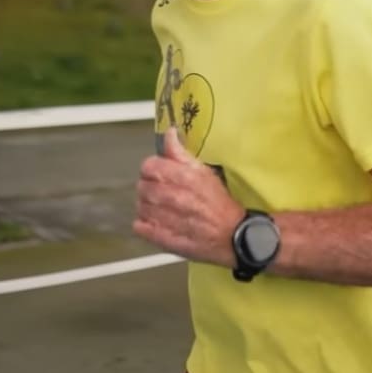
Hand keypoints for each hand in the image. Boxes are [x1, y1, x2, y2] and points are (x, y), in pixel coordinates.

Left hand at [134, 127, 242, 265]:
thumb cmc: (219, 202)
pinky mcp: (163, 239)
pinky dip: (144, 224)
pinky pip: (139, 227)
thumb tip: (168, 133)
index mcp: (184, 177)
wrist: (232, 235)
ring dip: (147, 205)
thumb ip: (181, 153)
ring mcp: (166, 219)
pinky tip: (157, 222)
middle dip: (149, 187)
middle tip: (162, 192)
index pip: (148, 166)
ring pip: (140, 206)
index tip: (160, 173)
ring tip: (161, 208)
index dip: (152, 168)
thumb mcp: (204, 172)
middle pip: (142, 186)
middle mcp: (173, 197)